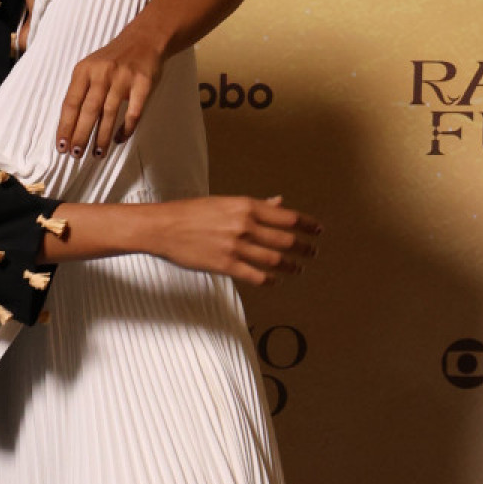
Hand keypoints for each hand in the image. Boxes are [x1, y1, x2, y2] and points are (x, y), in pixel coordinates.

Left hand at [56, 16, 165, 156]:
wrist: (144, 39)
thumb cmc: (113, 60)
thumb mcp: (91, 68)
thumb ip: (81, 91)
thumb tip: (70, 126)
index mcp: (84, 70)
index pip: (70, 103)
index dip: (65, 126)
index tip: (62, 145)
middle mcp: (102, 73)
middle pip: (88, 110)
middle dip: (80, 135)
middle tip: (76, 155)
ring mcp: (123, 78)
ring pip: (109, 114)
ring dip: (102, 137)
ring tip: (97, 153)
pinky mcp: (143, 83)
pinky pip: (133, 113)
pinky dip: (126, 129)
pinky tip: (120, 139)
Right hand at [151, 195, 319, 287]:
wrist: (164, 226)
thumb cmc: (193, 212)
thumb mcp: (226, 202)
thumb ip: (256, 205)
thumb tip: (280, 202)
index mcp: (246, 206)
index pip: (288, 216)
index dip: (308, 224)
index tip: (318, 230)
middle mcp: (245, 225)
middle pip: (286, 240)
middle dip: (304, 248)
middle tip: (313, 253)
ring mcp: (236, 246)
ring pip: (275, 260)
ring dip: (291, 266)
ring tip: (298, 269)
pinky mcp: (225, 265)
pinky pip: (256, 276)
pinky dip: (270, 280)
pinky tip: (275, 281)